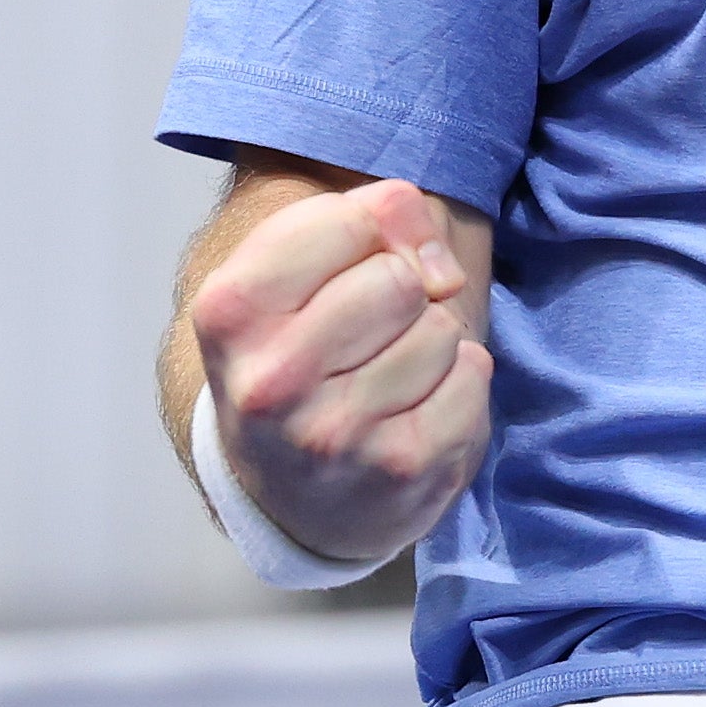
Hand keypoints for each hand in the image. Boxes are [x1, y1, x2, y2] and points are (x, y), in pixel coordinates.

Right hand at [188, 177, 491, 564]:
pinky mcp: (399, 471)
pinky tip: (413, 411)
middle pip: (400, 280)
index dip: (369, 234)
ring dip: (429, 343)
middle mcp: (270, 380)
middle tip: (365, 335)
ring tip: (384, 377)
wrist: (286, 490)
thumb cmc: (298, 348)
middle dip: (401, 293)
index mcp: (232, 309)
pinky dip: (459, 383)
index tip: (348, 270)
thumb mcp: (298, 264)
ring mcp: (334, 435)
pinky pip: (473, 377)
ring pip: (440, 329)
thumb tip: (443, 273)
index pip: (352, 222)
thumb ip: (374, 216)